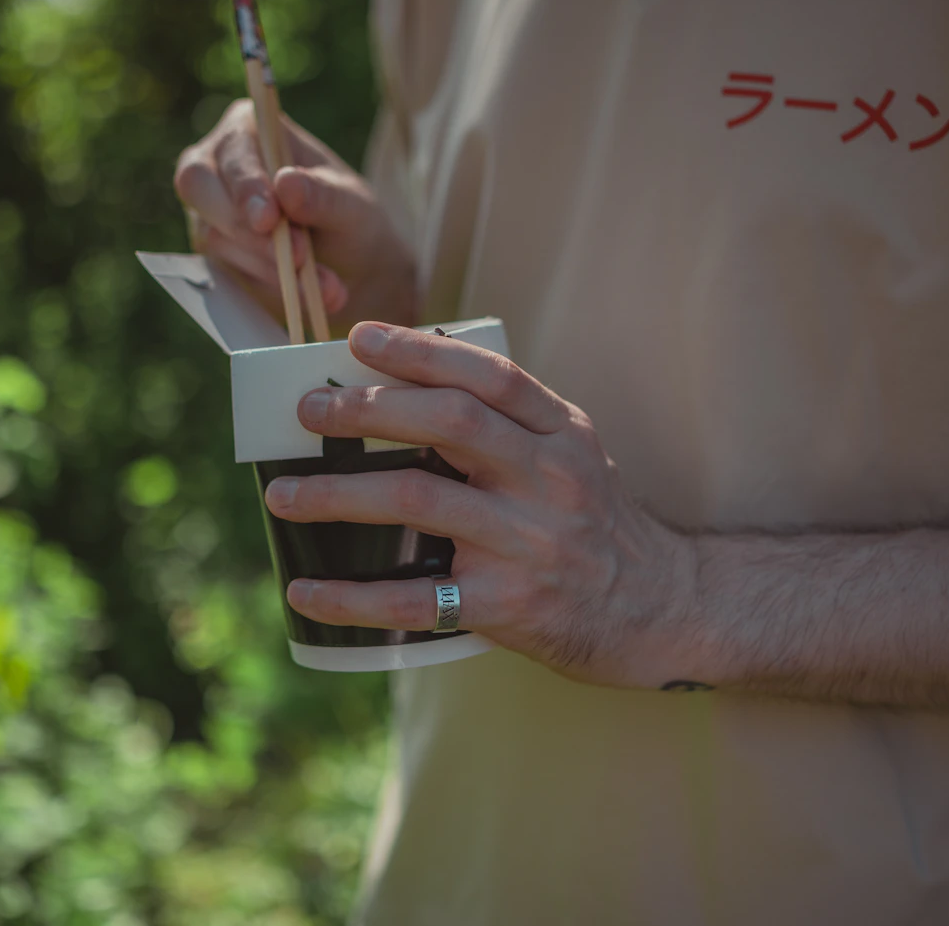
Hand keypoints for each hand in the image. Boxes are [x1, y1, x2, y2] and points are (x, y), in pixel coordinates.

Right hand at [173, 99, 417, 328]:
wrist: (351, 268)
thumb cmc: (350, 219)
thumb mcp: (352, 206)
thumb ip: (322, 195)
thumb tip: (285, 184)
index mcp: (249, 130)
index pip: (230, 151)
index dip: (244, 185)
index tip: (268, 219)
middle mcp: (217, 165)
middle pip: (198, 187)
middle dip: (246, 228)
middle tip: (296, 257)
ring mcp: (209, 211)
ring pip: (216, 236)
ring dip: (272, 266)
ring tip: (326, 285)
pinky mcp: (213, 253)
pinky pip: (225, 270)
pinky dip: (268, 286)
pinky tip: (306, 297)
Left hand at [262, 322, 701, 688]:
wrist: (665, 610)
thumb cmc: (598, 527)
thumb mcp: (575, 457)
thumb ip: (511, 426)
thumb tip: (405, 391)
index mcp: (562, 433)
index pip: (489, 374)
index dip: (420, 350)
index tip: (359, 338)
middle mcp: (549, 479)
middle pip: (448, 423)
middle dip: (367, 410)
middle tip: (308, 411)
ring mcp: (529, 542)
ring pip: (418, 500)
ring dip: (337, 495)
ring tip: (282, 496)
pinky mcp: (510, 606)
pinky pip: (416, 598)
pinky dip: (352, 596)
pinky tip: (305, 591)